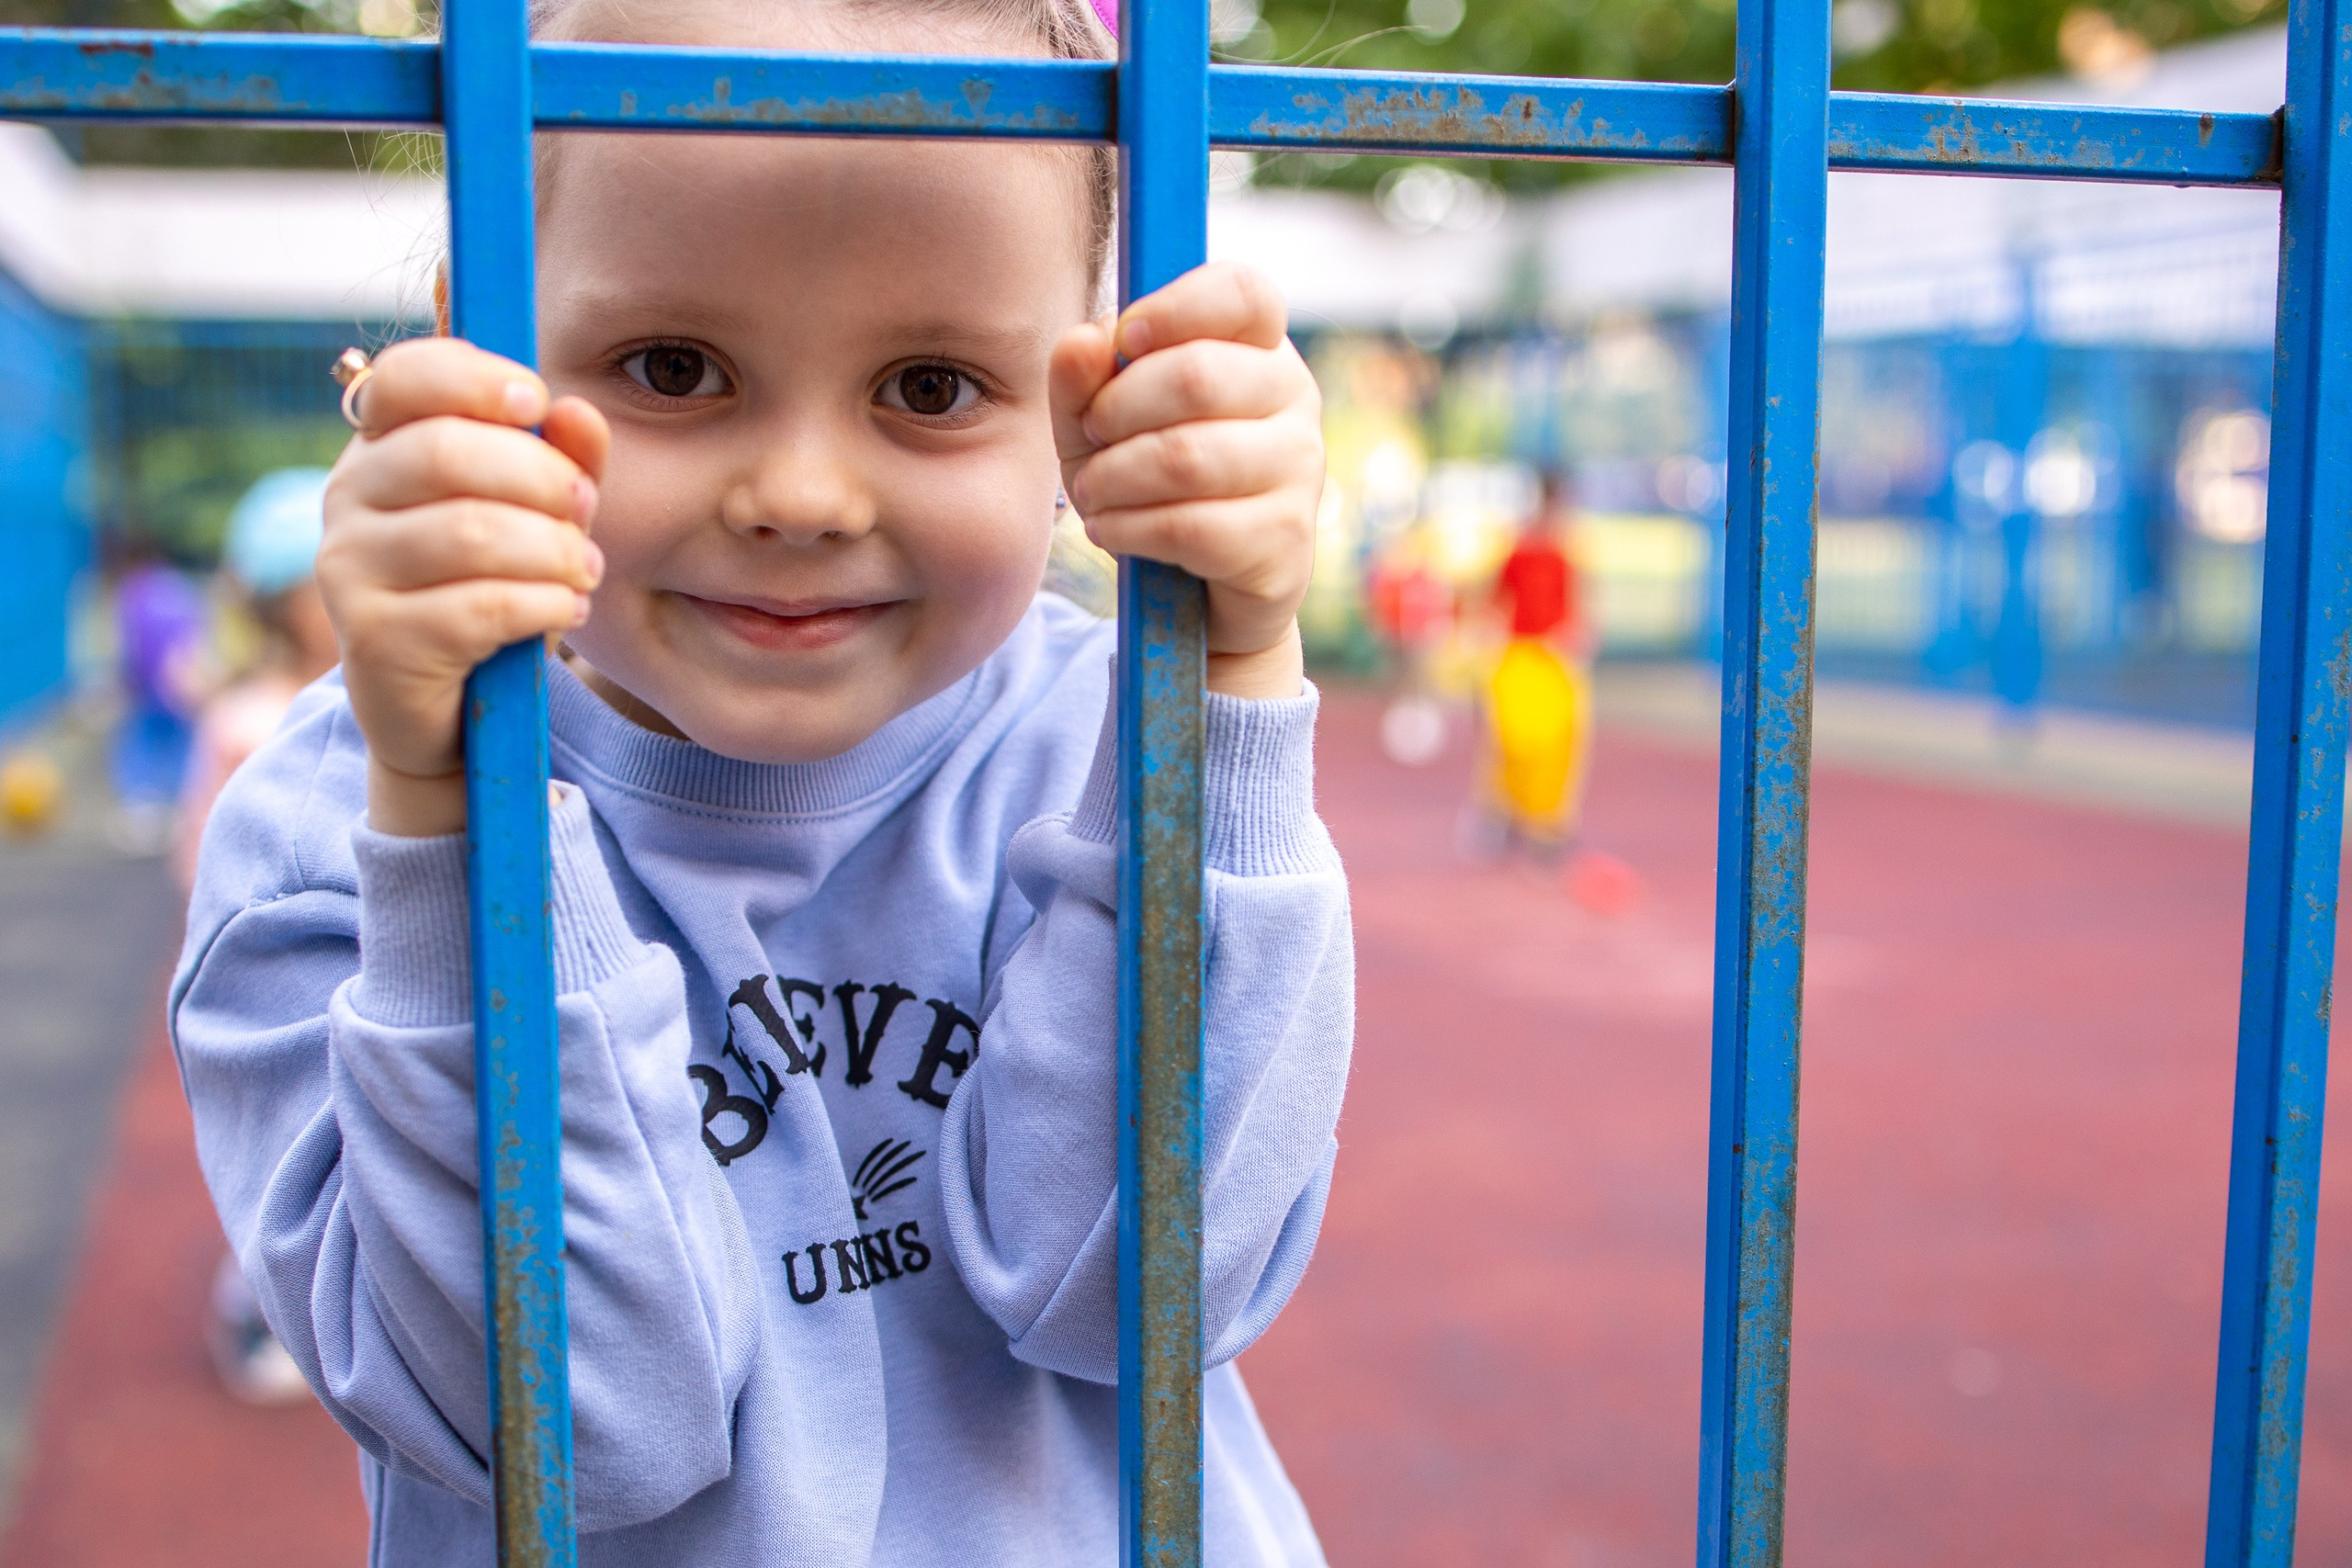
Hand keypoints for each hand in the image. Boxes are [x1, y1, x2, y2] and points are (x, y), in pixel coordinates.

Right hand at [318, 337, 609, 835]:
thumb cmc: (489, 590)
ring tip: (585, 571)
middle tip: (583, 509)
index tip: (535, 400)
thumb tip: (577, 412)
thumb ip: (560, 461)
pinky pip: (478, 608)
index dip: (472, 377)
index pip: (403, 378)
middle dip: (540, 477)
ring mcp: (348, 569)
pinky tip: (564, 608)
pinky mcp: (372, 639)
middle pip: (446, 454)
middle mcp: (347, 499)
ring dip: (551, 550)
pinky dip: (542, 603)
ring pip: (469, 533)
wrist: (445, 711)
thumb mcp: (534, 518)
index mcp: (380, 448)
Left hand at [1050, 262, 1323, 699]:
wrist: (1201, 588)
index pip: (1243, 293)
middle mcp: (1294, 396)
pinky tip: (1109, 530)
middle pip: (1198, 375)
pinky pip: (1190, 527)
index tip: (1126, 339)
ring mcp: (1300, 469)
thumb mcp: (1099, 424)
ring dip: (1114, 477)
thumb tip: (1085, 342)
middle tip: (1091, 437)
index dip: (1176, 307)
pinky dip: (1128, 528)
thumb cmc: (1151, 482)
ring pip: (1188, 457)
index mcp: (1258, 346)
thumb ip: (1082, 377)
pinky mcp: (1286, 539)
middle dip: (1117, 409)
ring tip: (1092, 492)